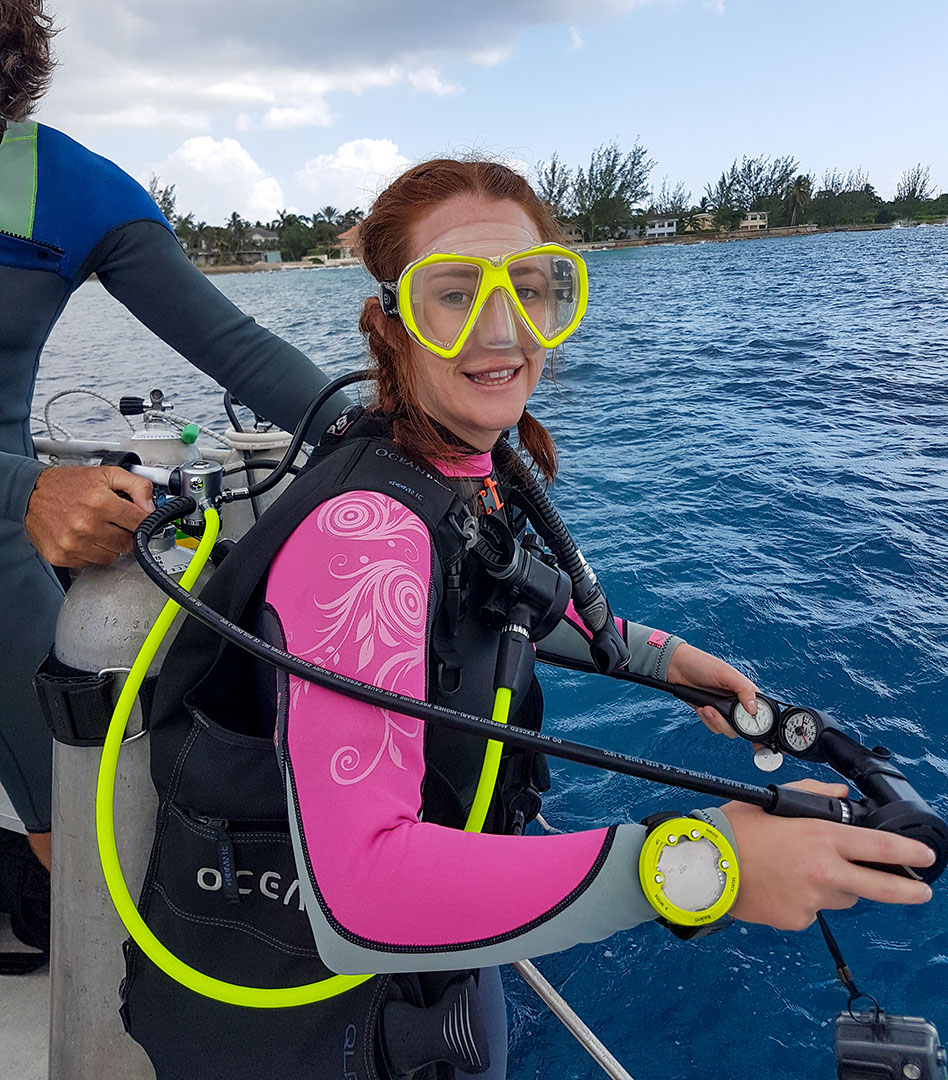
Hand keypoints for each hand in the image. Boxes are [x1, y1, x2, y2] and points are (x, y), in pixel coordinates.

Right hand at [24, 465, 153, 567]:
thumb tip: (152, 507)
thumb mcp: (107, 474)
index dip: (144, 521)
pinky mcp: (62, 556)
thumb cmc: (67, 485)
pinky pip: (91, 563)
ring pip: (111, 557)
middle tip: (114, 522)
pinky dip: (91, 553)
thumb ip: (136, 486)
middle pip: (128, 543)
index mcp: (100, 502)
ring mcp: (73, 543)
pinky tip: (83, 538)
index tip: (141, 521)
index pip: (140, 522)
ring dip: (109, 545)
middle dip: (125, 533)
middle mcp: (86, 525)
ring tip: (96, 529)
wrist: (30, 493)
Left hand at [664, 642, 757, 736]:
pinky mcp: (711, 714)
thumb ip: (744, 690)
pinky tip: (702, 708)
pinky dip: (707, 720)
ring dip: (716, 721)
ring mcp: (723, 710)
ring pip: (728, 730)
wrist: (676, 667)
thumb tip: (754, 709)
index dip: (761, 727)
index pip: (761, 713)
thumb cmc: (702, 663)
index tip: (757, 739)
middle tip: (717, 711)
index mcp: (746, 692)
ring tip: (707, 708)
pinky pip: (714, 728)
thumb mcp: (726, 673)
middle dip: (729, 723)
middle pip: (744, 728)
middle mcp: (737, 703)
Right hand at [723, 779, 933, 930]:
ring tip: (802, 871)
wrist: (706, 865)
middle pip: (880, 887)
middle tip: (922, 891)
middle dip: (908, 890)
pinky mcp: (797, 919)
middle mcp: (824, 872)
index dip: (909, 853)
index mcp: (821, 838)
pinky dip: (804, 899)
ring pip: (841, 897)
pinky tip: (781, 885)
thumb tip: (839, 796)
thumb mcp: (776, 801)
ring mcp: (812, 900)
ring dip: (835, 887)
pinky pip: (812, 910)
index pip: (879, 848)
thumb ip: (814, 794)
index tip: (925, 856)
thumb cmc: (737, 829)